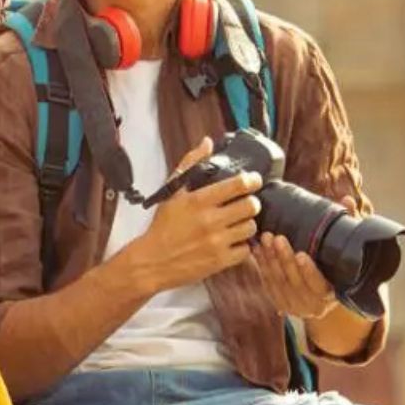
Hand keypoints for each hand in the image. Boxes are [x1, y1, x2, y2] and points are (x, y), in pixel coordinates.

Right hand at [125, 136, 263, 293]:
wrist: (152, 262)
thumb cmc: (162, 227)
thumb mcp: (171, 193)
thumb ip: (190, 165)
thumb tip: (207, 143)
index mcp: (198, 200)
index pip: (239, 185)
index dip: (251, 180)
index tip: (252, 181)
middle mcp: (210, 220)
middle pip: (252, 206)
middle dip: (251, 203)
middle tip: (245, 204)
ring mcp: (217, 242)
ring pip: (251, 227)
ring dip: (247, 224)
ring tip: (237, 224)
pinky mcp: (221, 261)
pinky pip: (246, 250)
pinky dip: (242, 246)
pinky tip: (232, 242)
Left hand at [251, 197, 351, 319]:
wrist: (322, 296)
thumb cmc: (338, 269)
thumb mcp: (345, 252)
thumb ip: (348, 229)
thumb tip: (347, 200)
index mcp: (331, 295)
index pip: (319, 285)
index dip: (309, 271)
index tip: (301, 254)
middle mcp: (312, 305)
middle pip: (294, 281)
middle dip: (284, 259)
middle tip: (277, 238)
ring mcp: (293, 305)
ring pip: (278, 281)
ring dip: (269, 259)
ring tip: (265, 238)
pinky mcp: (279, 302)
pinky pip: (267, 282)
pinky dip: (261, 265)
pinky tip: (256, 248)